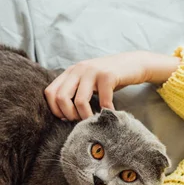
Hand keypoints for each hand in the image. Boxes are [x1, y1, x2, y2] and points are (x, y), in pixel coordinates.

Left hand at [45, 50, 179, 120]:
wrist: (134, 64)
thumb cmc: (108, 79)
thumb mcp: (87, 82)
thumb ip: (74, 92)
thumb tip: (63, 116)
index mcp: (70, 72)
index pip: (50, 93)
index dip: (55, 110)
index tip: (67, 118)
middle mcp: (78, 69)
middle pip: (60, 98)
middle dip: (69, 115)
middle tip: (79, 120)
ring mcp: (93, 71)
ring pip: (79, 102)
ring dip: (86, 116)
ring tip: (93, 119)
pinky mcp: (108, 75)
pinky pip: (102, 101)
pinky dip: (105, 112)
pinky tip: (109, 113)